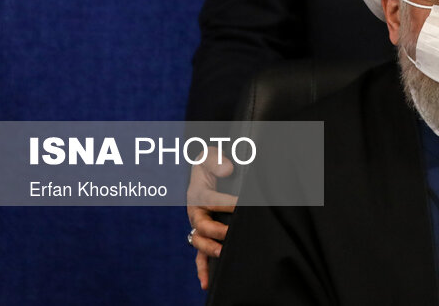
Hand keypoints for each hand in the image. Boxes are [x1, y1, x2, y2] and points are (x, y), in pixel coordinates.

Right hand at [186, 151, 237, 289]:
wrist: (207, 172)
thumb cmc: (211, 164)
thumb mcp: (210, 156)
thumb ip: (216, 160)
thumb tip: (227, 169)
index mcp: (198, 193)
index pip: (211, 199)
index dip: (226, 202)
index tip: (242, 204)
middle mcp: (196, 212)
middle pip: (202, 225)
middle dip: (217, 230)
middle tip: (231, 233)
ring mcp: (199, 227)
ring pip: (200, 242)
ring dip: (210, 249)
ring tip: (221, 253)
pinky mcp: (204, 237)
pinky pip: (200, 256)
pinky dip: (202, 269)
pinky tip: (206, 283)